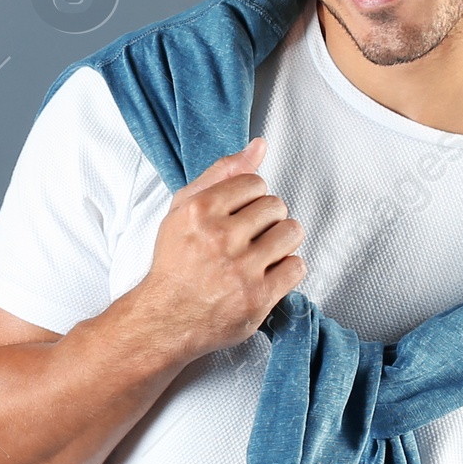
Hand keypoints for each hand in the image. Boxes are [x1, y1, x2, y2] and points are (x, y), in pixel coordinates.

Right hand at [131, 138, 305, 361]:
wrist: (166, 318)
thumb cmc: (176, 261)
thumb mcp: (185, 208)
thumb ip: (222, 173)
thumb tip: (260, 146)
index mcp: (200, 211)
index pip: (255, 183)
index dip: (251, 199)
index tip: (240, 216)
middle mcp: (220, 238)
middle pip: (276, 206)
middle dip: (267, 220)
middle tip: (250, 238)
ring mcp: (241, 269)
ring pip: (291, 232)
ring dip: (282, 241)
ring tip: (262, 253)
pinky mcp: (258, 297)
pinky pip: (297, 266)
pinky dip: (287, 269)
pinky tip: (267, 273)